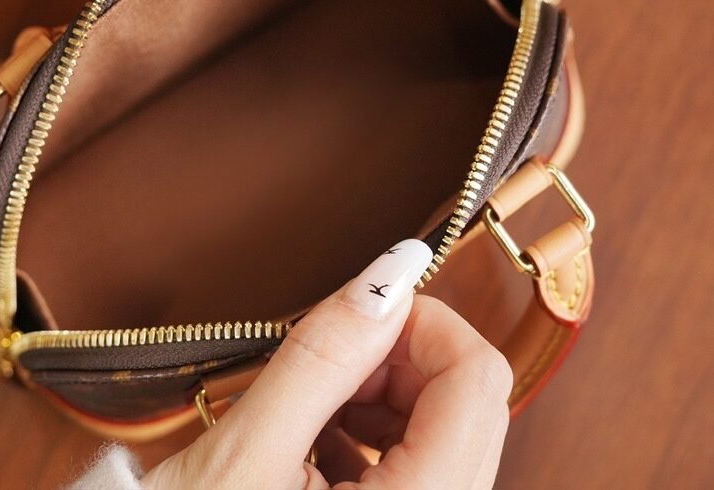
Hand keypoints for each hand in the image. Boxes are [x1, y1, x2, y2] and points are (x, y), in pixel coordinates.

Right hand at [142, 239, 512, 488]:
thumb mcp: (250, 449)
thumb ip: (326, 353)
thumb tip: (394, 268)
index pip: (478, 378)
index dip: (419, 323)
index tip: (358, 313)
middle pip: (466, 399)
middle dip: (393, 360)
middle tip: (320, 367)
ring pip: (443, 425)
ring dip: (377, 394)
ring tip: (308, 409)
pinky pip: (417, 460)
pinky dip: (366, 433)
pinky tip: (311, 443)